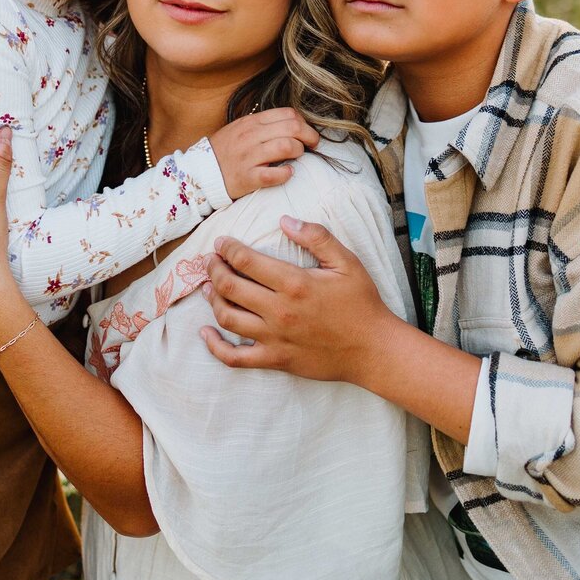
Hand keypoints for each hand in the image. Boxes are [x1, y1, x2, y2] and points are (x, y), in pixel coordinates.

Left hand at [201, 215, 396, 382]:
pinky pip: (235, 357)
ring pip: (227, 317)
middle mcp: (279, 311)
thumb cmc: (362, 304)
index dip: (228, 249)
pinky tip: (206, 332)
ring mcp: (274, 338)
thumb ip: (317, 237)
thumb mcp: (347, 262)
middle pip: (230, 286)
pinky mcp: (275, 360)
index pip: (246, 261)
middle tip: (210, 260)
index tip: (221, 242)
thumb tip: (285, 220)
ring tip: (207, 287)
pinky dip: (215, 346)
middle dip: (214, 269)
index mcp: (294, 284)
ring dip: (212, 299)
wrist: (373, 349)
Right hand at [208, 108, 320, 199]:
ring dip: (298, 152)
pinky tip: (287, 173)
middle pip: (292, 128)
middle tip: (312, 145)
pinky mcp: (248, 177)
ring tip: (296, 157)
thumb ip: (263, 124)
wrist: (200, 172)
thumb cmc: (225, 151)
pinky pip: (274, 174)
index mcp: (251, 122)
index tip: (306, 133)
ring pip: (286, 147)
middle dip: (309, 136)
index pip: (288, 114)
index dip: (304, 123)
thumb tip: (292, 124)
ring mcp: (249, 157)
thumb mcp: (241, 128)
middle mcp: (250, 136)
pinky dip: (286, 174)